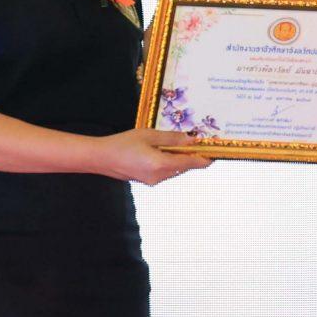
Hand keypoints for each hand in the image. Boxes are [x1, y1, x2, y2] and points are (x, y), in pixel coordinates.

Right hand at [90, 127, 213, 184]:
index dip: (205, 159)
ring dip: (178, 158)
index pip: (192, 164)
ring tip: (175, 143)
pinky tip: (160, 150)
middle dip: (190, 156)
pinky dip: (167, 162)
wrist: (101, 158)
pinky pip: (164, 172)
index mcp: (162, 165)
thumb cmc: (123, 143)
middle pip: (184, 167)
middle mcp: (160, 177)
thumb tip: (192, 140)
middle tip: (195, 141)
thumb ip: (172, 138)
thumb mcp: (149, 135)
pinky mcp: (148, 181)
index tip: (214, 153)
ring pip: (174, 170)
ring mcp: (154, 181)